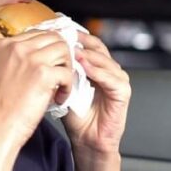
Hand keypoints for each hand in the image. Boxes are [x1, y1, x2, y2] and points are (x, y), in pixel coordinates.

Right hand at [0, 31, 75, 153]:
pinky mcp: (43, 74)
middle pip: (54, 37)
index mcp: (4, 44)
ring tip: (60, 87)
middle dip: (62, 56)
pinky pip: (67, 72)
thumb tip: (44, 54)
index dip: (50, 49)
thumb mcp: (1, 72)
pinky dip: (68, 86)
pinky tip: (59, 98)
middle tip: (60, 75)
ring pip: (64, 50)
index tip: (53, 64)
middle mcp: (16, 47)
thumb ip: (18, 59)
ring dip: (67, 68)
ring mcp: (30, 59)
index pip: (38, 33)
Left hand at [63, 32, 130, 159]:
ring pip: (104, 60)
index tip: (59, 30)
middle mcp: (109, 71)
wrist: (87, 141)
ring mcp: (118, 80)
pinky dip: (98, 71)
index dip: (74, 37)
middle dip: (81, 41)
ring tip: (73, 50)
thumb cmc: (77, 118)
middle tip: (66, 35)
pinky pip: (111, 78)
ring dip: (88, 55)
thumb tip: (47, 52)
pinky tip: (85, 67)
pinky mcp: (123, 93)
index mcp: (96, 68)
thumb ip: (62, 70)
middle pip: (97, 48)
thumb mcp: (65, 88)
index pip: (88, 45)